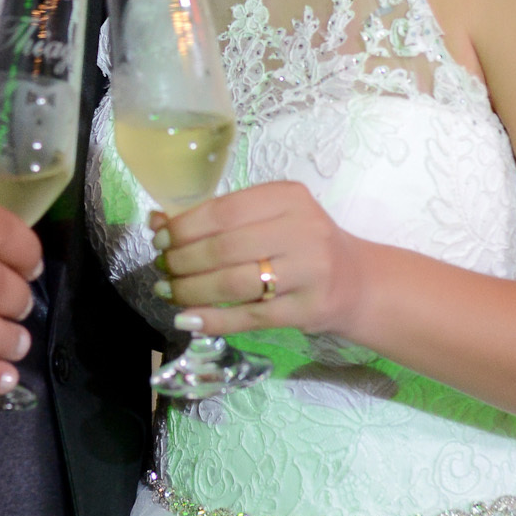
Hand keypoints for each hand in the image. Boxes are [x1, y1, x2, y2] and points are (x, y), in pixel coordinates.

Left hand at [152, 181, 362, 338]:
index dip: (183, 227)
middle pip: (224, 248)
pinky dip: (213, 318)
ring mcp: (309, 272)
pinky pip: (249, 317)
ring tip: (168, 291)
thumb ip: (220, 218)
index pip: (223, 211)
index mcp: (288, 197)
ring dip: (191, 290)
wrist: (358, 282)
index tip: (159, 238)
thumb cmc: (303, 244)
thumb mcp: (271, 217)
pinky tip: (188, 318)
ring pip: (233, 283)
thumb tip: (156, 220)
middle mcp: (302, 230)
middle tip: (162, 268)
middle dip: (182, 260)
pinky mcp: (308, 310)